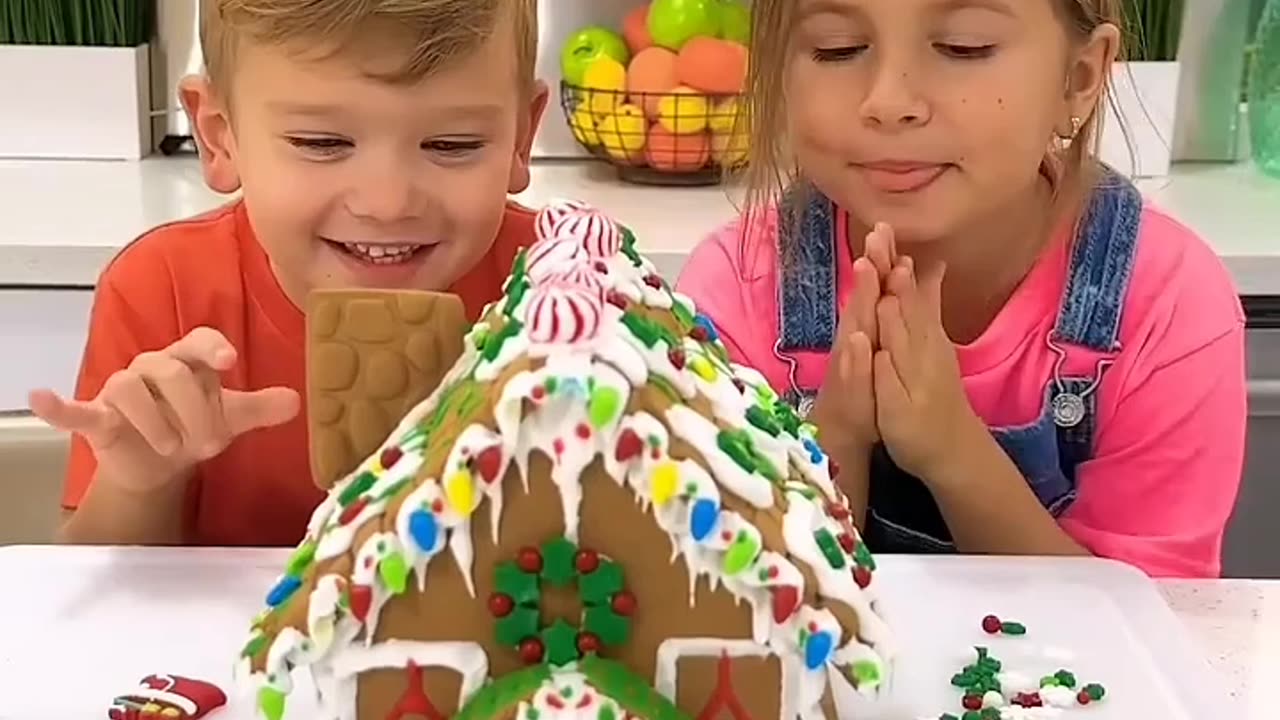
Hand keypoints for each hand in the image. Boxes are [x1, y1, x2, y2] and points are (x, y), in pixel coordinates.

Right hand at [29, 327, 299, 493]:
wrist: (161, 465)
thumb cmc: (195, 426)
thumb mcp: (231, 420)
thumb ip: (260, 409)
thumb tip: (295, 401)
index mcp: (190, 360)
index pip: (201, 341)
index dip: (213, 348)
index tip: (230, 361)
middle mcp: (155, 367)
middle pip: (173, 373)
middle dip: (196, 411)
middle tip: (210, 445)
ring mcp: (123, 391)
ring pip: (131, 389)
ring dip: (157, 423)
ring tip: (172, 449)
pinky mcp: (99, 418)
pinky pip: (76, 409)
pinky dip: (59, 406)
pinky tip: (40, 399)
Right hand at [811, 223, 895, 451]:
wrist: (845, 429)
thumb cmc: (871, 382)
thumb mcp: (888, 341)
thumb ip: (900, 305)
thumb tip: (912, 265)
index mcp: (868, 328)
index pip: (875, 291)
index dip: (880, 260)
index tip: (883, 227)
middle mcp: (856, 342)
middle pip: (863, 304)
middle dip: (868, 275)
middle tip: (872, 240)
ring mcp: (850, 368)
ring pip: (855, 333)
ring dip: (858, 306)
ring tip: (864, 277)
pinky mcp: (848, 394)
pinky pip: (850, 375)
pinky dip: (853, 359)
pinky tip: (857, 342)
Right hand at [873, 256, 982, 481]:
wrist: (953, 451)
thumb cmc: (914, 435)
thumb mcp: (891, 409)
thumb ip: (881, 370)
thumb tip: (867, 334)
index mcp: (904, 357)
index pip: (886, 311)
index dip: (875, 283)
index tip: (866, 253)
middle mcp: (921, 344)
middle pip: (901, 297)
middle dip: (888, 265)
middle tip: (879, 233)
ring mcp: (933, 345)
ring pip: (916, 300)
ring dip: (905, 270)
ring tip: (896, 238)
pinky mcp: (938, 350)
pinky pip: (930, 310)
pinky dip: (928, 287)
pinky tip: (929, 268)